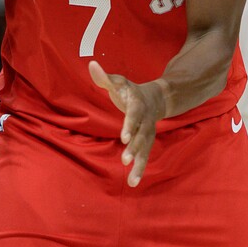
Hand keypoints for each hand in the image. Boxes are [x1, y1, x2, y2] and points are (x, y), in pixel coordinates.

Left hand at [89, 61, 164, 187]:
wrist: (156, 98)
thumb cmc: (130, 91)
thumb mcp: (118, 82)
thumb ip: (104, 77)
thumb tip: (91, 64)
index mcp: (138, 104)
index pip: (135, 114)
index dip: (130, 124)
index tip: (124, 137)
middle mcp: (146, 120)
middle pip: (142, 134)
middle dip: (135, 147)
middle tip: (125, 159)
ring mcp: (148, 132)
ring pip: (146, 149)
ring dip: (139, 163)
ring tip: (132, 179)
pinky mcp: (147, 142)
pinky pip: (145, 156)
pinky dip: (140, 169)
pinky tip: (133, 182)